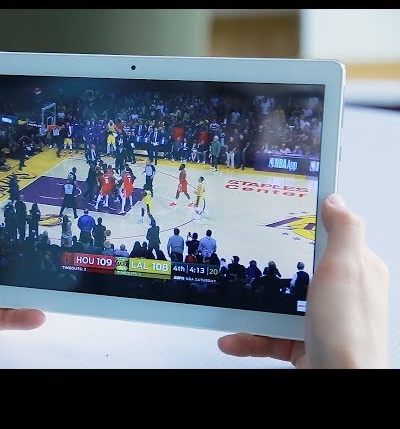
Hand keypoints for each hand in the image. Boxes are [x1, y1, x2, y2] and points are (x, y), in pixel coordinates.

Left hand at [0, 167, 44, 367]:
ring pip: (14, 283)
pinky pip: (11, 316)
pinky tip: (39, 311)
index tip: (31, 192)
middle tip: (56, 229)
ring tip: (56, 273)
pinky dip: (25, 315)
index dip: (5, 207)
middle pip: (7, 250)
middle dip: (29, 242)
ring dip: (33, 281)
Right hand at [218, 194, 388, 368]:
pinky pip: (269, 333)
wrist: (341, 383)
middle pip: (297, 269)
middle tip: (244, 257)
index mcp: (356, 270)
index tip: (274, 214)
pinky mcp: (304, 343)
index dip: (302, 224)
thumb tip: (335, 200)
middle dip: (267, 268)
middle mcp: (340, 294)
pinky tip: (233, 336)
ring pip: (278, 303)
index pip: (328, 237)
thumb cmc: (350, 335)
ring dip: (249, 306)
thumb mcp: (346, 270)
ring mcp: (321, 320)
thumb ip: (343, 230)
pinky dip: (248, 336)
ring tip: (229, 303)